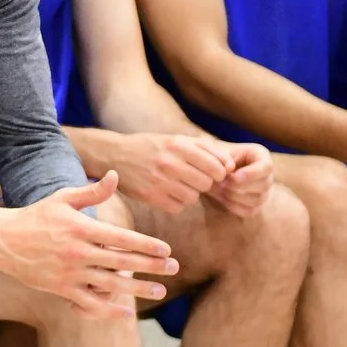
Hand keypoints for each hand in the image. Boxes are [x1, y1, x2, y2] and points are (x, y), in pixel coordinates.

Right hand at [0, 173, 177, 317]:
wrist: (2, 241)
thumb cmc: (36, 216)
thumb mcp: (63, 198)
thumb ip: (92, 191)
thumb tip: (115, 176)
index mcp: (82, 228)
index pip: (123, 238)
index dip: (148, 245)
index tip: (167, 249)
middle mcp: (79, 252)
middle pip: (123, 262)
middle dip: (152, 266)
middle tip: (174, 268)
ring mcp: (70, 273)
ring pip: (111, 285)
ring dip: (138, 289)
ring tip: (159, 291)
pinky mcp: (61, 289)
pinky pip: (90, 304)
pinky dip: (108, 310)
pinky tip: (125, 313)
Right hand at [102, 132, 228, 213]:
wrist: (115, 155)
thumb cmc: (152, 147)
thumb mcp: (177, 140)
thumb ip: (207, 150)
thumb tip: (231, 166)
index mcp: (179, 145)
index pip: (216, 167)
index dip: (218, 173)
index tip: (210, 172)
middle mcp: (170, 162)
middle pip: (206, 184)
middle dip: (203, 183)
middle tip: (192, 178)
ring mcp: (159, 180)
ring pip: (192, 198)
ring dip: (189, 194)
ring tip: (178, 185)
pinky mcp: (150, 196)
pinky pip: (177, 207)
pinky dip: (176, 203)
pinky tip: (167, 193)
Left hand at [202, 140, 276, 218]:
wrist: (213, 172)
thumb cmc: (218, 158)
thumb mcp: (219, 153)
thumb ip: (224, 158)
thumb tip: (230, 169)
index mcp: (261, 155)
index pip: (266, 167)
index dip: (252, 174)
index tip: (235, 176)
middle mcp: (267, 174)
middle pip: (264, 185)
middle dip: (241, 186)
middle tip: (222, 182)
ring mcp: (263, 191)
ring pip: (258, 199)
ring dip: (236, 196)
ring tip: (221, 189)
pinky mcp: (256, 205)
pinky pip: (251, 211)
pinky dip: (235, 207)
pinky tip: (224, 198)